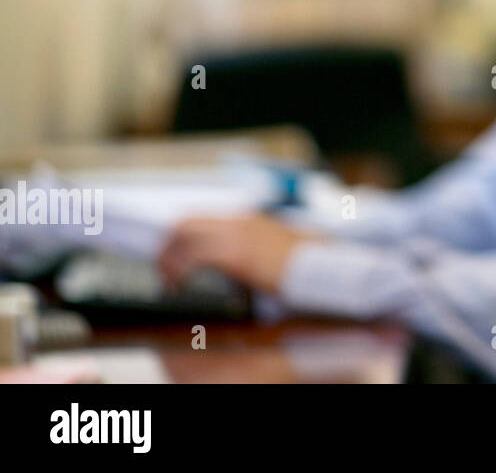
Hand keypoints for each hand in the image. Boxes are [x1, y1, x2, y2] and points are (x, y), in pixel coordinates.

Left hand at [157, 214, 323, 293]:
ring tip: (170, 282)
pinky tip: (180, 287)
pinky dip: (180, 272)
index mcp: (248, 219)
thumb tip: (238, 269)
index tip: (174, 257)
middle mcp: (239, 221)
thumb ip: (255, 251)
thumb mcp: (277, 252)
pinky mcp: (236, 254)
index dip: (181, 237)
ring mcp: (237, 235)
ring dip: (169, 260)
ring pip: (183, 236)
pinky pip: (193, 258)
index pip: (201, 218)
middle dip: (168, 246)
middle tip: (165, 271)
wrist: (322, 267)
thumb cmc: (306, 264)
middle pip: (185, 222)